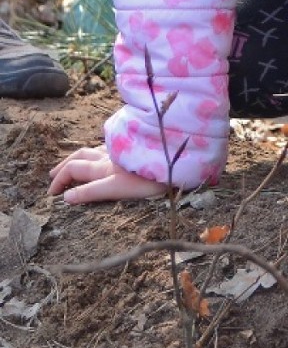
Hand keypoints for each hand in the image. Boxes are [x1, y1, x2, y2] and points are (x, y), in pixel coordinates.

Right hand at [48, 145, 168, 203]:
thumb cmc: (149, 178)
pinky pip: (112, 149)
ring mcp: (123, 153)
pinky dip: (101, 151)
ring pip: (96, 151)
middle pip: (81, 157)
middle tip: (53, 175)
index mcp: (104, 167)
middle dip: (65, 166)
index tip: (52, 195)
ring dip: (81, 157)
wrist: (176, 161)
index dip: (60, 180)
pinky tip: (106, 154)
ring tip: (74, 163)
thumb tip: (66, 197)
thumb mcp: (116, 188)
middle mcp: (111, 157)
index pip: (74, 170)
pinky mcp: (136, 151)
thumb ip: (91, 191)